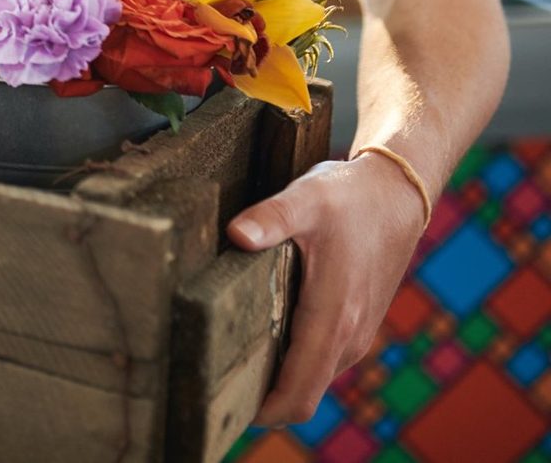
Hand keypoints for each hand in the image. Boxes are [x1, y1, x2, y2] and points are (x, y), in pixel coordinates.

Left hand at [226, 154, 427, 425]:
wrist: (397, 195)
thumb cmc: (349, 198)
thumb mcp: (305, 198)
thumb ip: (269, 217)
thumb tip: (236, 234)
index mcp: (333, 320)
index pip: (298, 395)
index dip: (262, 412)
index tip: (219, 409)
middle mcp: (347, 338)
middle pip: (301, 398)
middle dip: (260, 401)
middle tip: (208, 387)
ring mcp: (354, 335)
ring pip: (310, 380)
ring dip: (275, 381)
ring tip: (223, 360)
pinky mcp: (355, 326)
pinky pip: (319, 361)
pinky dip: (291, 363)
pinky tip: (256, 338)